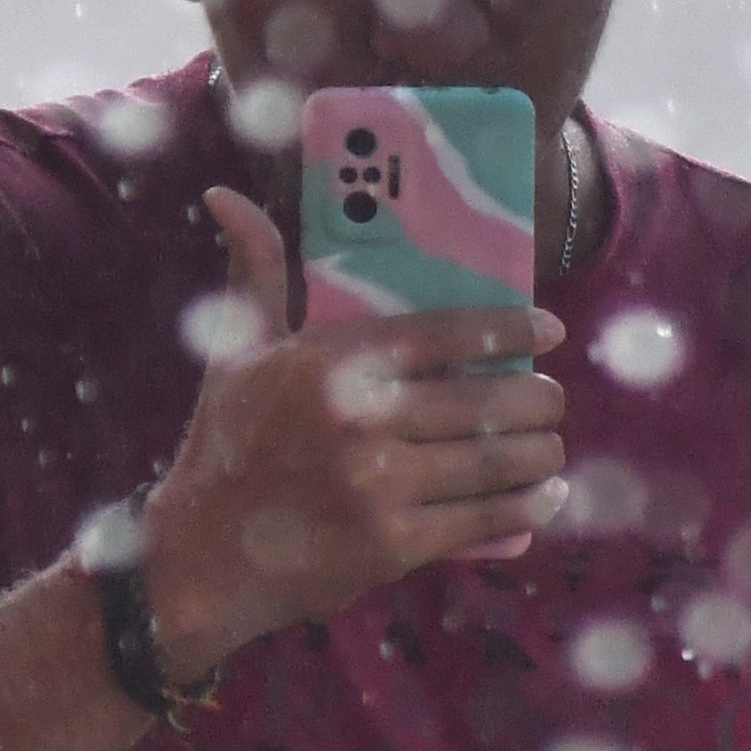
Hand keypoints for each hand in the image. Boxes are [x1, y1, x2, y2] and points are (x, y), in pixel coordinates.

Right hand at [135, 184, 568, 669]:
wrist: (199, 557)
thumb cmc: (224, 444)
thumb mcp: (236, 352)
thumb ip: (254, 270)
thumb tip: (226, 194)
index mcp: (333, 361)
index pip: (447, 332)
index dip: (512, 328)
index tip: (550, 328)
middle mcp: (362, 418)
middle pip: (487, 398)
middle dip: (539, 399)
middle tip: (551, 398)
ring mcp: (381, 484)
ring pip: (495, 459)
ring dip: (541, 453)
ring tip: (551, 447)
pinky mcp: (393, 544)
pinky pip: (482, 517)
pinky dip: (525, 506)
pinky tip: (543, 496)